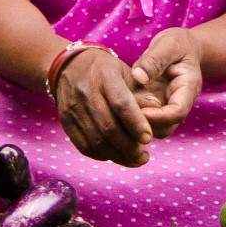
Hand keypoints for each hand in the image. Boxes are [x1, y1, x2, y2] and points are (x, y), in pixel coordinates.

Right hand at [49, 46, 153, 166]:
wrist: (70, 66)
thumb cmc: (106, 71)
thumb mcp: (127, 72)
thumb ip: (142, 93)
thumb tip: (160, 111)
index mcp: (105, 76)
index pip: (121, 103)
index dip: (136, 123)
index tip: (148, 138)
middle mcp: (86, 92)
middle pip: (108, 126)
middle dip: (129, 146)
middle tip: (144, 156)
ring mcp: (73, 108)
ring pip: (96, 141)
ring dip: (118, 156)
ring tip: (135, 160)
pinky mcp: (65, 121)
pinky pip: (84, 146)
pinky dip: (102, 155)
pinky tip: (117, 156)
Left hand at [130, 28, 202, 137]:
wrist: (183, 46)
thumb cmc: (178, 43)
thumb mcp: (168, 44)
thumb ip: (154, 60)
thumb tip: (138, 77)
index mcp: (188, 88)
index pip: (177, 112)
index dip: (158, 117)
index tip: (138, 112)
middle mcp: (179, 102)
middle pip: (166, 126)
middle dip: (145, 125)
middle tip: (122, 113)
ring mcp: (168, 106)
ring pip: (155, 127)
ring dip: (138, 124)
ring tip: (119, 110)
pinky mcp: (157, 105)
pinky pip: (146, 119)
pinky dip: (133, 117)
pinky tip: (119, 106)